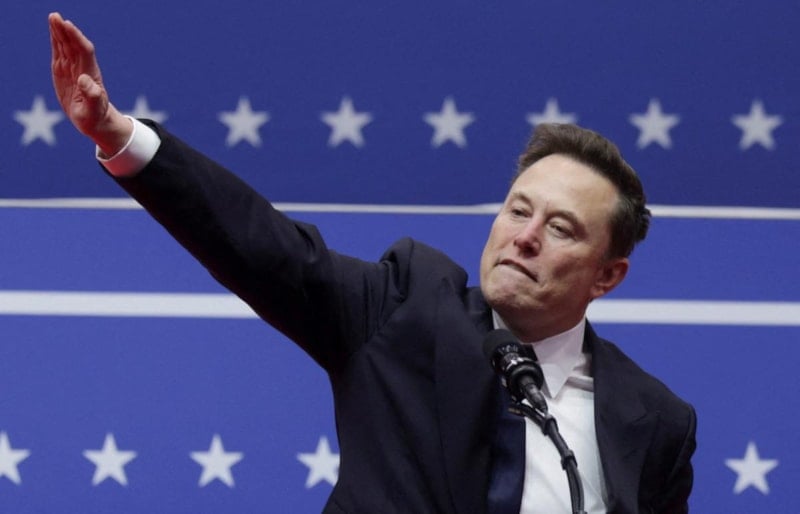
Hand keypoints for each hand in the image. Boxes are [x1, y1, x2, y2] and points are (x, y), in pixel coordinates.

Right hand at [49, 12, 131, 155]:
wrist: (95, 120)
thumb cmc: (96, 117)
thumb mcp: (94, 110)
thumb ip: (92, 96)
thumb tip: (84, 79)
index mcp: (91, 75)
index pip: (84, 52)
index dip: (76, 38)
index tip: (68, 26)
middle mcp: (82, 69)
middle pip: (74, 45)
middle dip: (66, 31)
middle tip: (55, 16)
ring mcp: (73, 69)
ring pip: (66, 47)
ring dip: (60, 33)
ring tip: (53, 17)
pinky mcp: (65, 73)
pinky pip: (60, 54)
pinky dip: (56, 42)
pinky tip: (53, 32)